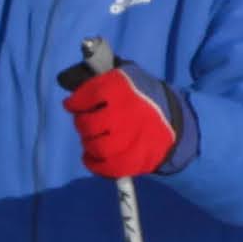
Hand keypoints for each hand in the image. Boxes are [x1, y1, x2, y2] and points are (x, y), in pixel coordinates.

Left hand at [58, 55, 184, 179]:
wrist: (177, 123)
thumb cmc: (145, 97)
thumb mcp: (126, 76)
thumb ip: (98, 74)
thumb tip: (65, 79)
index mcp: (120, 89)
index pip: (86, 96)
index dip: (76, 101)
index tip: (72, 104)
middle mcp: (123, 114)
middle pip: (87, 124)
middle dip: (83, 123)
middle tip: (88, 122)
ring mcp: (128, 140)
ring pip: (94, 145)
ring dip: (89, 142)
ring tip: (95, 137)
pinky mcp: (133, 161)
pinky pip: (104, 167)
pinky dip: (93, 163)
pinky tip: (93, 156)